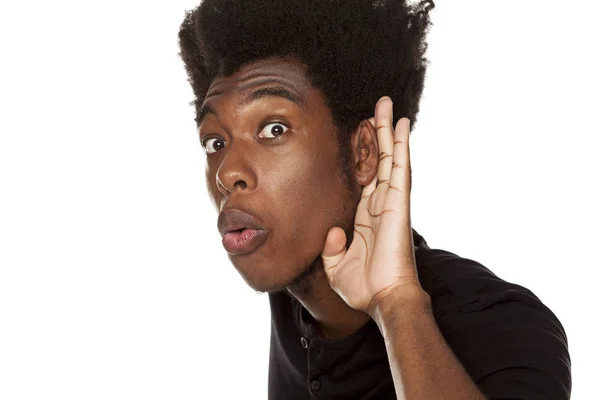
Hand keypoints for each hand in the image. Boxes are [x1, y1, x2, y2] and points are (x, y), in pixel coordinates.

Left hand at [320, 96, 422, 314]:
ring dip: (389, 129)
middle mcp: (380, 203)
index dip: (363, 156)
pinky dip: (402, 145)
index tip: (359, 135)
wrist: (382, 299)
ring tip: (388, 104)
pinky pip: (400, 168)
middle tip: (376, 107)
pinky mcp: (399, 203)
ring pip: (391, 157)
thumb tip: (333, 231)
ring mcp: (391, 201)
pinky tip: (402, 124)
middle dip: (377, 132)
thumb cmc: (363, 286)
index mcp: (365, 216)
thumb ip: (332, 245)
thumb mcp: (336, 264)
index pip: (364, 177)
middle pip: (379, 159)